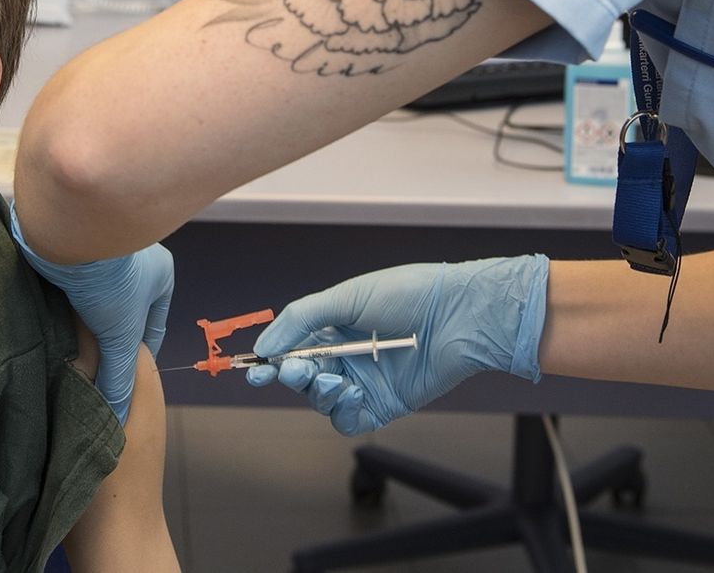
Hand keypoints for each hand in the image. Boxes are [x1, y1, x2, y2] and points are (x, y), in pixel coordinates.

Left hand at [8, 199, 173, 424]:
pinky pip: (77, 284)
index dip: (139, 356)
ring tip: (70, 350)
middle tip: (93, 367)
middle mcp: (137, 258)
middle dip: (109, 339)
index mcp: (162, 273)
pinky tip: (56, 322)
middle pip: (123, 312)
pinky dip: (69, 303)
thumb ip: (119, 375)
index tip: (125, 379)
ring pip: (99, 298)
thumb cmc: (109, 278)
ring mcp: (105, 251)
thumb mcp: (120, 334)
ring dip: (86, 321)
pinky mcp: (75, 248)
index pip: (153, 325)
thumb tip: (117, 414)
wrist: (68, 229)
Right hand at [246, 256, 548, 435]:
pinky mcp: (383, 404)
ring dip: (319, 391)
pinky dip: (343, 412)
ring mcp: (363, 381)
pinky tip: (352, 394)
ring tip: (336, 378)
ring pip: (321, 400)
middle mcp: (345, 355)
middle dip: (292, 375)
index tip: (255, 368)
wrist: (459, 314)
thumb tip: (263, 345)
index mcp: (332, 326)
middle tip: (293, 369)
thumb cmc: (407, 294)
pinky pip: (349, 420)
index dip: (271, 359)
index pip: (290, 347)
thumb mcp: (346, 295)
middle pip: (301, 376)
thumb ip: (300, 319)